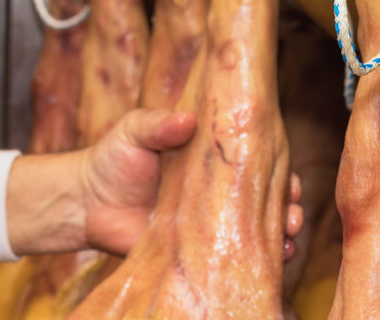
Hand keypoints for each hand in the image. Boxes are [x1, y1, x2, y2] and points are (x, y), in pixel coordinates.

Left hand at [80, 109, 303, 256]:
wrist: (86, 202)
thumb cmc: (113, 159)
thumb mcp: (133, 132)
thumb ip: (157, 125)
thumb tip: (187, 121)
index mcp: (208, 160)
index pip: (254, 162)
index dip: (279, 171)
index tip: (292, 179)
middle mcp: (216, 192)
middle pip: (265, 197)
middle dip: (289, 205)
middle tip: (293, 211)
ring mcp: (210, 223)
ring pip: (257, 228)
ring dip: (282, 233)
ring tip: (289, 235)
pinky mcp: (198, 251)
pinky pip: (232, 256)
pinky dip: (254, 257)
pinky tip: (272, 259)